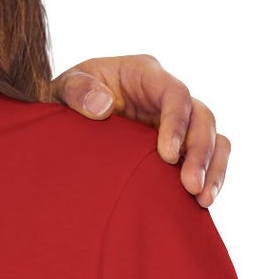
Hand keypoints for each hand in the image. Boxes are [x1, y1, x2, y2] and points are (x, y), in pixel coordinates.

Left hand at [55, 55, 230, 205]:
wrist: (68, 116)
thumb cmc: (70, 96)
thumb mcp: (65, 87)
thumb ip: (78, 91)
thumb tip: (103, 107)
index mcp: (146, 74)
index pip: (175, 93)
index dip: (177, 123)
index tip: (167, 156)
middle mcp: (168, 95)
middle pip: (202, 117)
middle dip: (200, 152)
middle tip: (190, 186)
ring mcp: (177, 120)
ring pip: (213, 138)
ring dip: (212, 168)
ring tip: (202, 200)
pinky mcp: (180, 144)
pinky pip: (207, 157)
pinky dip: (210, 177)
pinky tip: (200, 203)